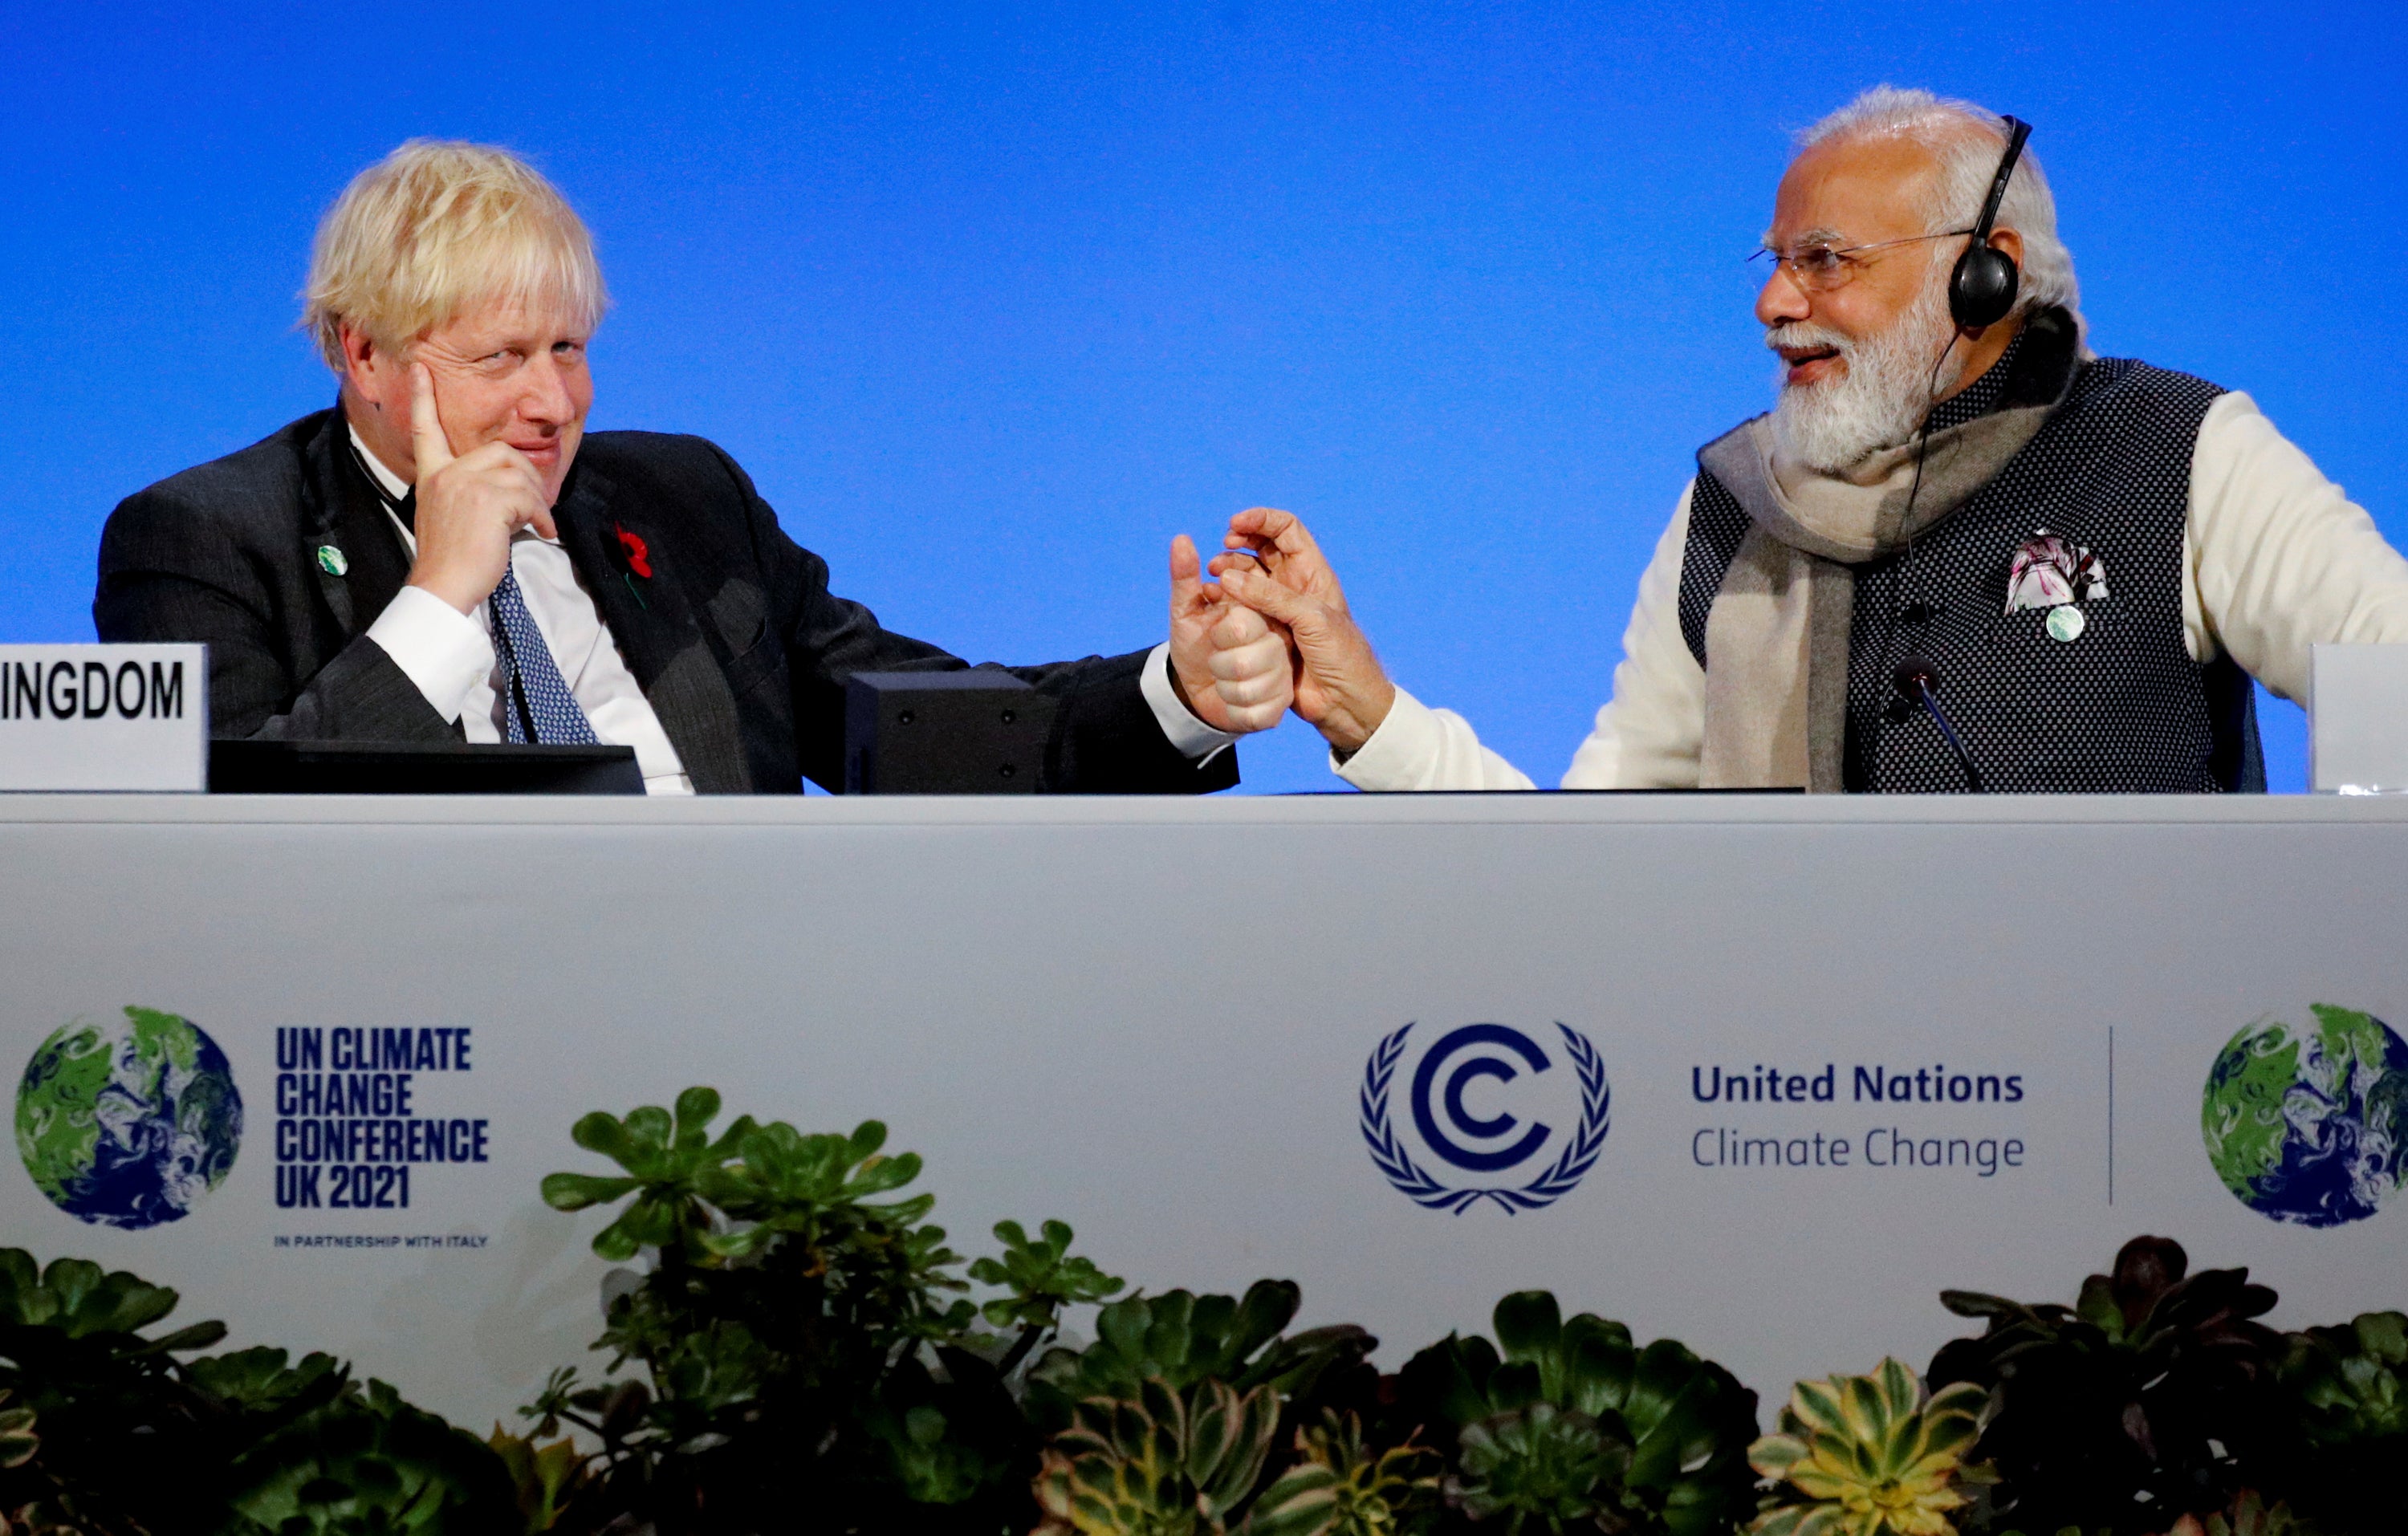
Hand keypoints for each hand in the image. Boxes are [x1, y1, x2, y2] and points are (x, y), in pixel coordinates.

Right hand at [403, 363, 557, 614]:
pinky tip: (542, 533)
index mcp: (432, 476)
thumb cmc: (452, 560)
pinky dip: (542, 516)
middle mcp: (446, 474)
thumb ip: (470, 492)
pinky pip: (529, 497)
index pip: (426, 430)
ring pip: (520, 473)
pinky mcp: (487, 500)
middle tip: (537, 505)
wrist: (443, 586)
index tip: (421, 367)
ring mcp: (465, 484)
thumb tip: (511, 488)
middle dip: (528, 475)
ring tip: (539, 524)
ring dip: (538, 501)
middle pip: (501, 452)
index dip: (424, 397)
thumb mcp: (451, 516)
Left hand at [1168, 534, 1292, 733]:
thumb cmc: (1193, 646)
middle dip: (1221, 660)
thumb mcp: (1185, 611)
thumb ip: (1185, 577)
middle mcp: (1279, 640)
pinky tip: (1230, 700)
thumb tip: (1181, 538)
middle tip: (1216, 656)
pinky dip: (1235, 708)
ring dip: (1225, 685)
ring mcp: (1283, 673)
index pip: (1246, 620)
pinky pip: (1257, 710)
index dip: (1223, 630)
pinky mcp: (1280, 702)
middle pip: (1251, 655)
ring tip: (1222, 678)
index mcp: (1262, 613)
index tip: (1213, 632)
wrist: (1194, 690)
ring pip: (1252, 684)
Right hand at [1209, 507, 1394, 756]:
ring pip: (1246, 578)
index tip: (1234, 525)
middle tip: (1219, 558)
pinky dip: (1225, 601)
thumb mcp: (1310, 618)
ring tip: (1213, 581)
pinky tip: (1212, 601)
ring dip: (1228, 573)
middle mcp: (1293, 584)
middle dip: (1237, 545)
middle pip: (1261, 549)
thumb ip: (1270, 596)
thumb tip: (1227, 577)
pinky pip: (1241, 609)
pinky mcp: (1265, 632)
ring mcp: (1278, 608)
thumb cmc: (1341, 655)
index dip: (1261, 520)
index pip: (1286, 529)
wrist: (1345, 702)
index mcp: (1312, 572)